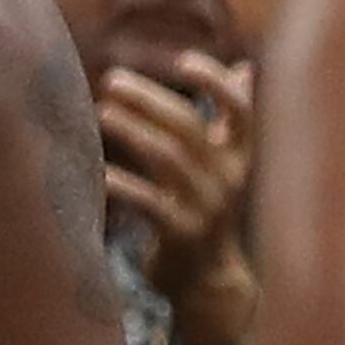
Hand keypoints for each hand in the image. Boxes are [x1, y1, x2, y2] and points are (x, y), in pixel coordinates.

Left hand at [102, 52, 256, 344]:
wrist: (208, 281)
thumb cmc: (208, 209)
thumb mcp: (228, 166)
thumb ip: (231, 121)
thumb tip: (245, 69)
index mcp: (240, 156)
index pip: (240, 109)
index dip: (215, 82)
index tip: (182, 62)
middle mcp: (228, 178)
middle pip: (189, 127)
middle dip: (149, 99)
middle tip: (112, 81)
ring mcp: (206, 207)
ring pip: (167, 158)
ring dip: (132, 131)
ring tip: (101, 113)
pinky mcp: (181, 235)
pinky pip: (149, 202)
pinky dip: (123, 183)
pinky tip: (99, 172)